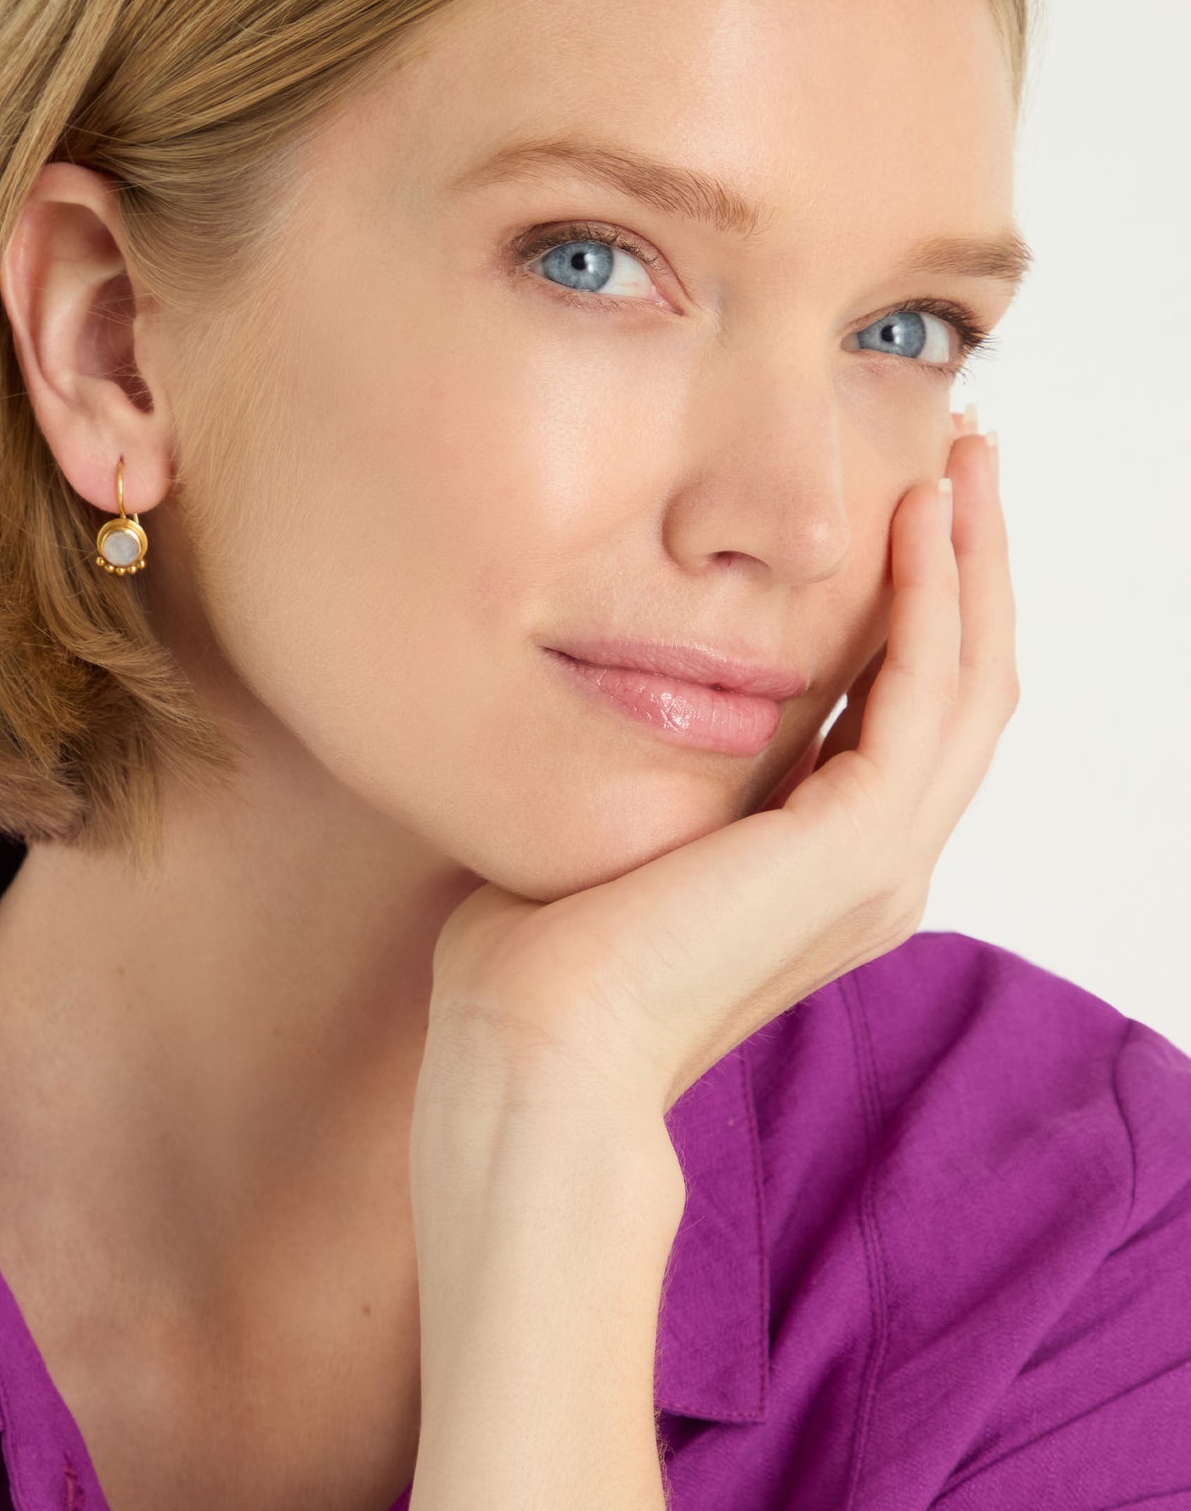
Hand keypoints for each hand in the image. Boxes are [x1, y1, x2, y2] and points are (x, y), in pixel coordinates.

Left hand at [423, 421, 1013, 1120]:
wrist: (535, 1052)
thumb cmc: (540, 958)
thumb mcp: (619, 827)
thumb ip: (657, 766)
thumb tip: (614, 685)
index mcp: (832, 870)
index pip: (911, 714)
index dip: (925, 607)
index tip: (912, 509)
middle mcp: (880, 868)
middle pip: (969, 689)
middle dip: (975, 566)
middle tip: (969, 457)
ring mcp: (882, 862)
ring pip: (972, 683)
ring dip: (976, 563)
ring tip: (966, 461)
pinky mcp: (858, 846)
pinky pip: (925, 695)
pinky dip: (934, 600)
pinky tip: (918, 522)